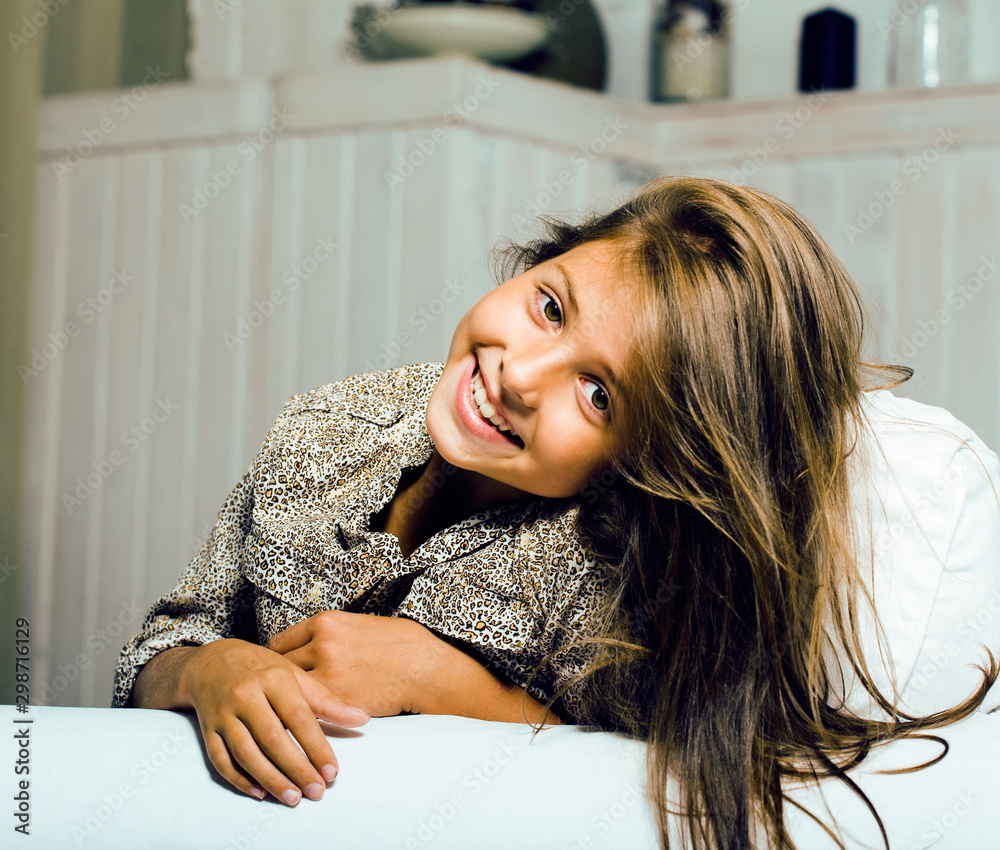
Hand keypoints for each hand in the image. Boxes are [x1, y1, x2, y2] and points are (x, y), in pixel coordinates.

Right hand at [178, 639, 369, 805]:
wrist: (213, 662)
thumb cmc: (263, 669)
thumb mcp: (295, 675)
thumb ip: (326, 699)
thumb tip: (362, 719)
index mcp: (273, 678)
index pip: (298, 717)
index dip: (316, 746)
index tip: (332, 771)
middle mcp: (246, 695)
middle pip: (272, 738)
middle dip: (296, 768)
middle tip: (316, 791)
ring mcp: (224, 714)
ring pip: (246, 753)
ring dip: (270, 779)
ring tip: (293, 797)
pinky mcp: (208, 730)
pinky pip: (221, 760)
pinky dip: (240, 778)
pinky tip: (260, 791)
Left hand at [267, 610, 444, 716]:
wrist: (427, 669)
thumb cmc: (403, 644)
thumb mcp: (363, 624)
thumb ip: (335, 633)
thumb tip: (319, 643)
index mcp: (327, 622)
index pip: (280, 642)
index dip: (278, 659)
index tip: (278, 671)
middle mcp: (321, 645)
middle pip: (279, 667)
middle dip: (279, 682)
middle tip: (278, 695)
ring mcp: (328, 673)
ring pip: (290, 691)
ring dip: (290, 701)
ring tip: (287, 710)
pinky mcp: (338, 700)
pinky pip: (308, 709)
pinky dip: (306, 715)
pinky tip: (307, 719)